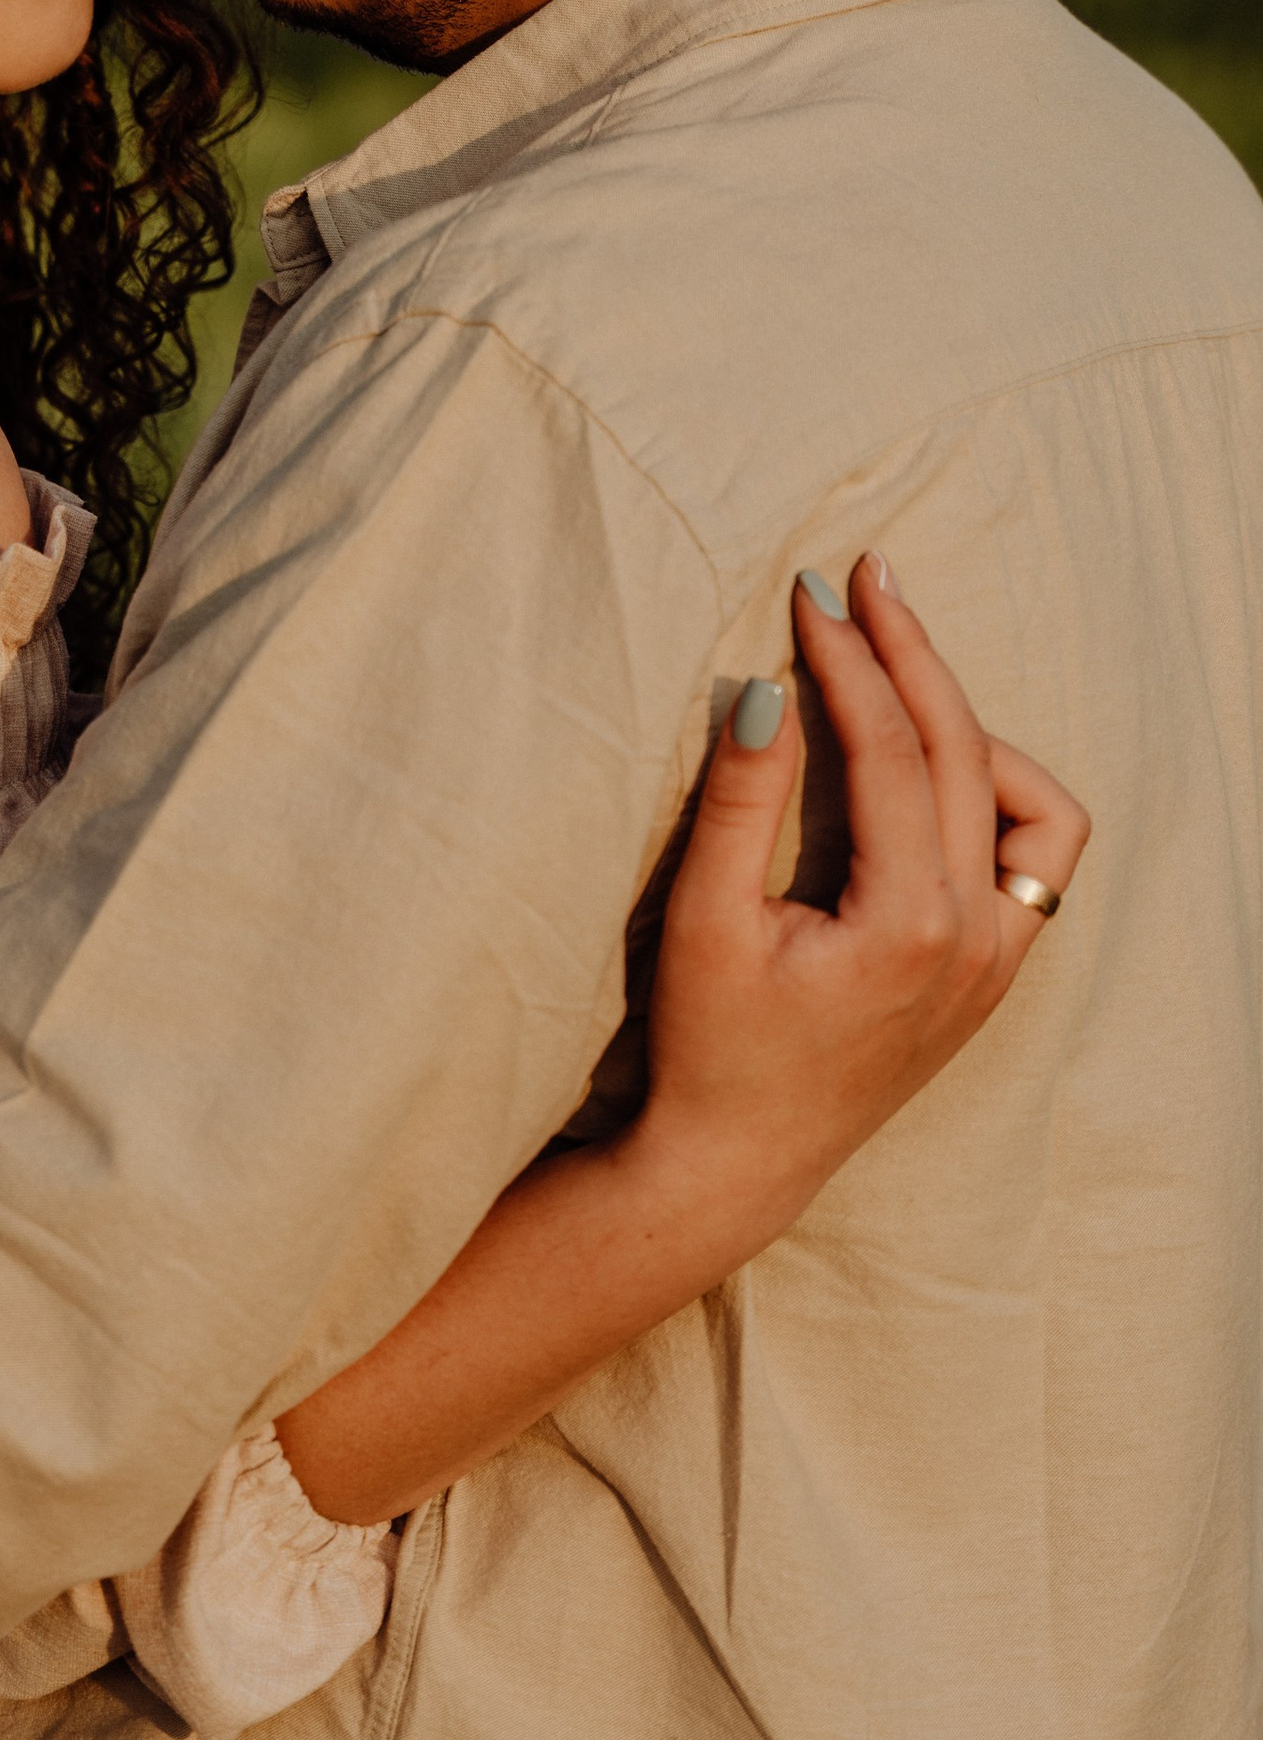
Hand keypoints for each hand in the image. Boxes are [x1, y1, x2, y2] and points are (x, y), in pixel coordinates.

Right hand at [642, 562, 1089, 1234]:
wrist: (738, 1160)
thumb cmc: (707, 1045)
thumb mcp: (703, 921)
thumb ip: (742, 802)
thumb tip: (769, 689)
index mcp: (909, 926)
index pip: (893, 749)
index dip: (849, 659)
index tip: (808, 592)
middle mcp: (976, 943)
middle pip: (967, 752)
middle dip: (912, 654)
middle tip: (863, 580)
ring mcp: (997, 963)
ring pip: (1033, 806)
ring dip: (972, 728)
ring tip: (897, 680)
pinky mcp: (992, 975)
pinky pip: (1035, 860)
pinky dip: (997, 797)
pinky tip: (931, 772)